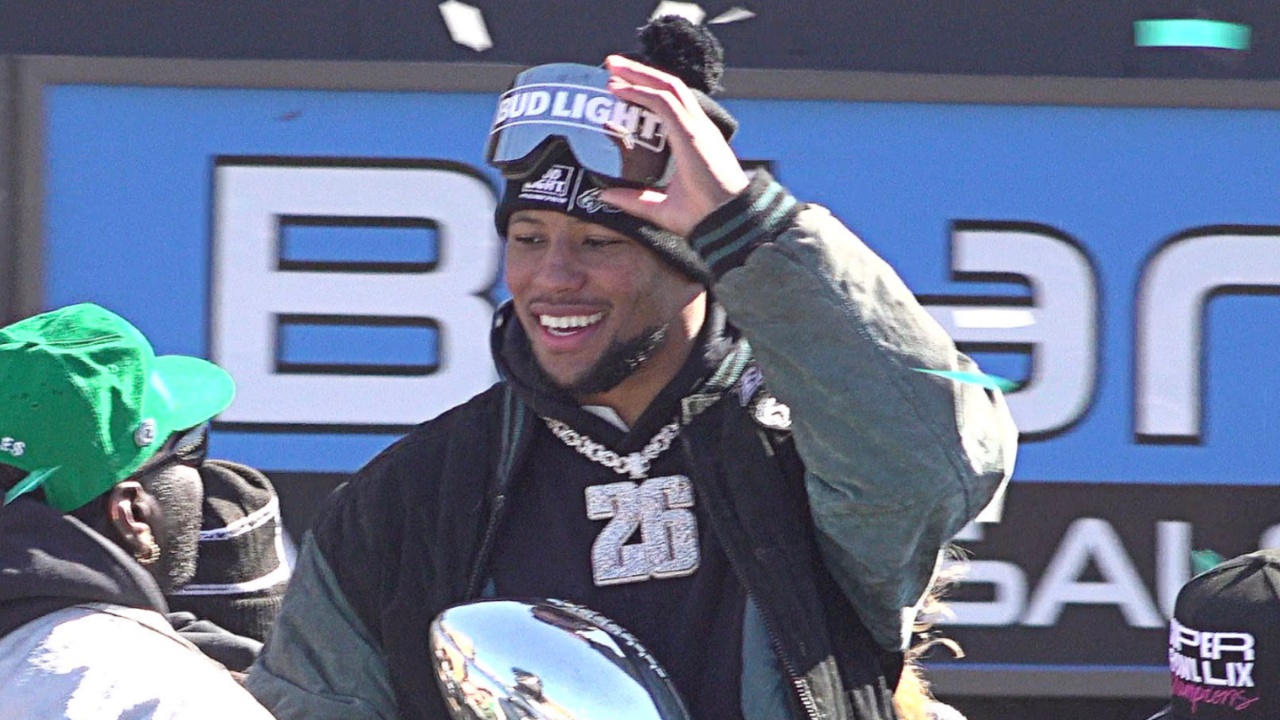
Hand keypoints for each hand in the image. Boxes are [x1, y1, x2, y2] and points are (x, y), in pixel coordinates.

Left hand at [599, 54, 749, 237]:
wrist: (727, 223)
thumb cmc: (703, 217)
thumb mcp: (659, 207)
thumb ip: (633, 199)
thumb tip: (604, 195)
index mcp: (694, 139)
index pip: (670, 103)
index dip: (646, 90)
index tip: (620, 86)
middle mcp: (697, 127)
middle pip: (668, 87)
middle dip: (639, 72)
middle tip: (611, 64)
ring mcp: (696, 127)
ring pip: (666, 86)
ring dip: (638, 73)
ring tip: (612, 66)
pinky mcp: (691, 133)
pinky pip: (663, 102)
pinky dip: (641, 92)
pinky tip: (620, 89)